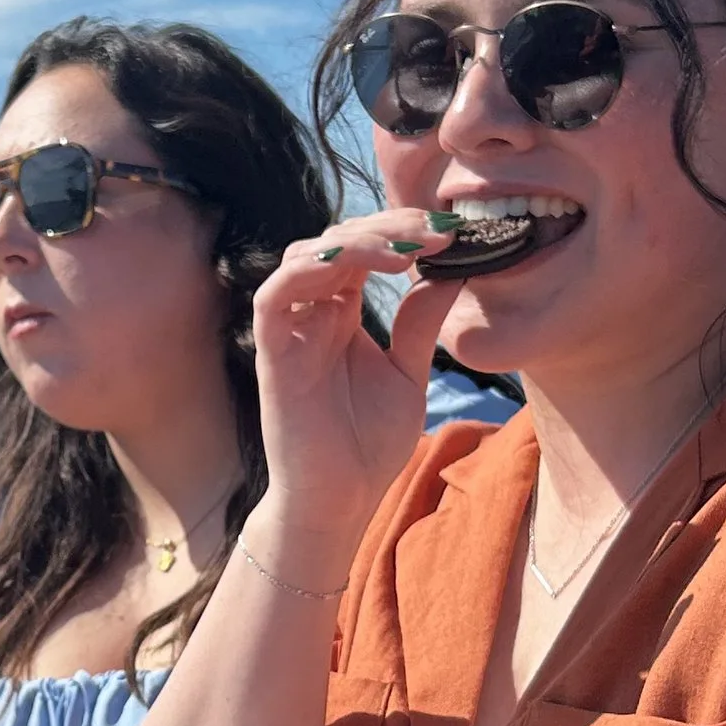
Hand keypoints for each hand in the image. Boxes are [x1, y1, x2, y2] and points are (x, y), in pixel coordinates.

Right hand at [247, 211, 459, 572]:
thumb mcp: (408, 374)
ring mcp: (291, 327)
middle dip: (389, 226)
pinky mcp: (272, 349)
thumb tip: (451, 273)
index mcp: (343, 312)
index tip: (453, 234)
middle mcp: (314, 311)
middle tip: (437, 231)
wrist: (340, 500)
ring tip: (408, 249)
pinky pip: (277, 292)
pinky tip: (358, 268)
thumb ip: (420, 323)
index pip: (366, 249)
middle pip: (340, 238)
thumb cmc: (367, 445)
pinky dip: (313, 268)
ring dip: (358, 241)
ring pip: (309, 253)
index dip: (404, 232)